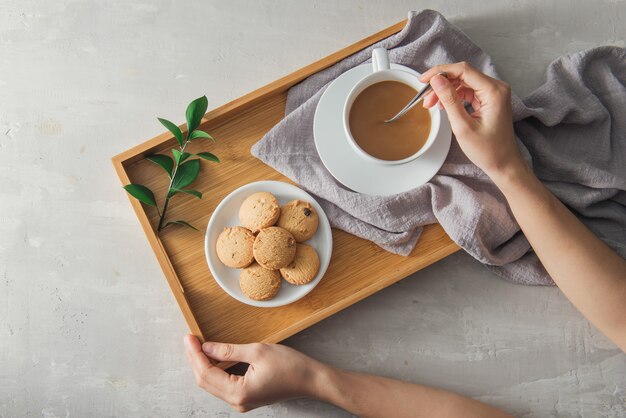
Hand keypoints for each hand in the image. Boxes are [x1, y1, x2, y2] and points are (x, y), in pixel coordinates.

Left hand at [183, 335, 324, 411]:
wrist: (310, 379)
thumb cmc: (290, 366)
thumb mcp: (257, 351)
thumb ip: (228, 350)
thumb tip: (206, 347)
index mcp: (239, 392)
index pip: (206, 373)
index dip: (195, 354)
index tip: (189, 338)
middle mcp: (237, 402)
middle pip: (205, 381)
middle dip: (195, 359)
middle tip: (190, 339)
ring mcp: (241, 402)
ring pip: (212, 384)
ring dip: (203, 365)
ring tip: (197, 346)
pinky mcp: (246, 397)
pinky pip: (223, 384)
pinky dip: (214, 370)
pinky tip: (212, 357)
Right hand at [420, 62, 523, 179]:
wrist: (503, 163)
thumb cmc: (488, 150)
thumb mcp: (463, 126)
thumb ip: (449, 100)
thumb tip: (437, 80)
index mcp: (494, 91)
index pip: (463, 70)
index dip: (440, 72)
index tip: (423, 79)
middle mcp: (496, 88)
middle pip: (462, 75)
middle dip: (441, 83)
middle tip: (425, 98)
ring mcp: (493, 93)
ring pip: (463, 83)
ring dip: (445, 90)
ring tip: (431, 104)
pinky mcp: (489, 99)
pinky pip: (468, 91)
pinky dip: (453, 96)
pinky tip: (443, 105)